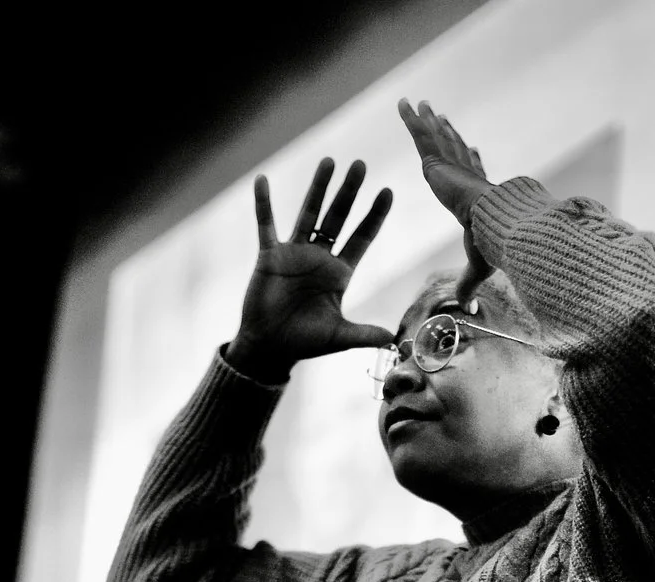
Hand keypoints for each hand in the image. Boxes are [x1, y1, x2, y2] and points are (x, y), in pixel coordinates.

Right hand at [231, 159, 393, 381]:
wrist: (270, 347)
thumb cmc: (304, 342)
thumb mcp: (338, 337)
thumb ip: (363, 334)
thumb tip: (392, 339)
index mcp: (339, 273)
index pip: (361, 238)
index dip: (374, 216)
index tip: (388, 191)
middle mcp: (320, 258)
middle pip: (338, 217)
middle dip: (349, 192)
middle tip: (361, 165)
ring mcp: (294, 254)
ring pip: (308, 214)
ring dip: (318, 188)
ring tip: (329, 161)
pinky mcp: (269, 257)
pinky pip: (266, 225)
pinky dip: (264, 204)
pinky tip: (262, 180)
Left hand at [397, 99, 493, 297]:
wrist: (492, 225)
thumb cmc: (492, 244)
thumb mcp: (476, 265)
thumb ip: (468, 282)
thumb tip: (468, 307)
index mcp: (477, 195)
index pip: (473, 173)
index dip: (471, 160)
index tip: (472, 149)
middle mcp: (465, 175)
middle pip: (453, 149)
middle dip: (447, 133)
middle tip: (442, 117)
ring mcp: (452, 166)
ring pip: (436, 139)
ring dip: (427, 121)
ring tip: (421, 103)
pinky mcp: (438, 163)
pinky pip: (420, 136)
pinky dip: (411, 119)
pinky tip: (402, 103)